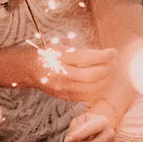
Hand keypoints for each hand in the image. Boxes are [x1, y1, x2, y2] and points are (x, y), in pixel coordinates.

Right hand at [0, 43, 115, 101]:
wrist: (28, 68)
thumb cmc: (49, 52)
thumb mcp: (62, 44)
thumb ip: (82, 50)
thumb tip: (105, 55)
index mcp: (59, 57)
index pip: (86, 58)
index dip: (103, 56)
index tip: (113, 51)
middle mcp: (60, 74)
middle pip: (91, 76)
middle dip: (108, 69)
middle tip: (113, 62)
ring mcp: (62, 88)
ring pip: (91, 89)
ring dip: (106, 80)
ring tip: (110, 71)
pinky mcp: (64, 97)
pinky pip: (86, 97)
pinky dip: (98, 90)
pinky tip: (102, 81)